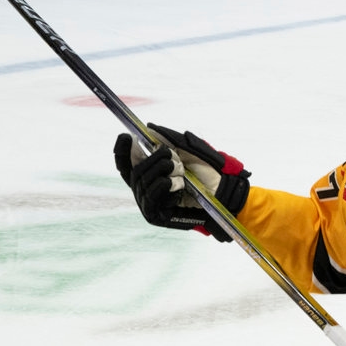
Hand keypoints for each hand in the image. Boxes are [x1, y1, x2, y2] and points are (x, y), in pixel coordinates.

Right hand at [113, 123, 250, 240]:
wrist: (223, 192)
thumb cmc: (206, 173)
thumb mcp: (187, 151)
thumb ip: (168, 140)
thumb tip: (148, 129)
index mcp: (148, 174)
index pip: (125, 163)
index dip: (122, 150)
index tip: (126, 135)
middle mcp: (145, 189)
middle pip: (135, 171)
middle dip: (153, 160)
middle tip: (172, 156)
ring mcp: (149, 203)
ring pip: (142, 183)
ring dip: (163, 172)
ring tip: (181, 172)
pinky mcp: (157, 216)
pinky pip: (152, 197)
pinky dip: (165, 186)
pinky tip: (178, 185)